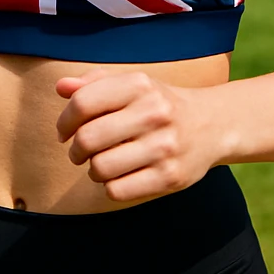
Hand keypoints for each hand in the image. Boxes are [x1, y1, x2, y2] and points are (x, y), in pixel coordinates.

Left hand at [54, 67, 221, 203]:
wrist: (213, 125)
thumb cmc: (159, 104)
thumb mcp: (133, 84)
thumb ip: (94, 83)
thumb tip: (60, 87)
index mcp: (140, 85)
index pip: (82, 103)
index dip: (64, 121)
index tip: (65, 131)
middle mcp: (154, 113)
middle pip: (87, 139)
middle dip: (75, 150)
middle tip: (80, 152)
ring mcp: (164, 147)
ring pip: (100, 168)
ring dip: (93, 170)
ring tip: (102, 163)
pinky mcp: (171, 177)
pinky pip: (118, 190)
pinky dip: (111, 186)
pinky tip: (120, 176)